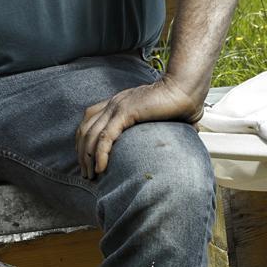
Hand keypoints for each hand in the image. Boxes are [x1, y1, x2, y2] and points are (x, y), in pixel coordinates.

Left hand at [75, 77, 204, 179]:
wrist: (185, 90)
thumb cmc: (179, 104)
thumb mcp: (157, 118)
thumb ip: (154, 130)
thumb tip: (170, 144)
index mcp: (118, 103)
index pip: (89, 120)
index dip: (83, 141)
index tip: (87, 160)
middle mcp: (113, 103)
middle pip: (84, 129)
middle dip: (81, 153)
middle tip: (85, 173)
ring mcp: (117, 107)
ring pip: (91, 134)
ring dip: (87, 158)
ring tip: (91, 176)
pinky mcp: (124, 113)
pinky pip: (105, 137)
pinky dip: (100, 154)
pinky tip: (101, 168)